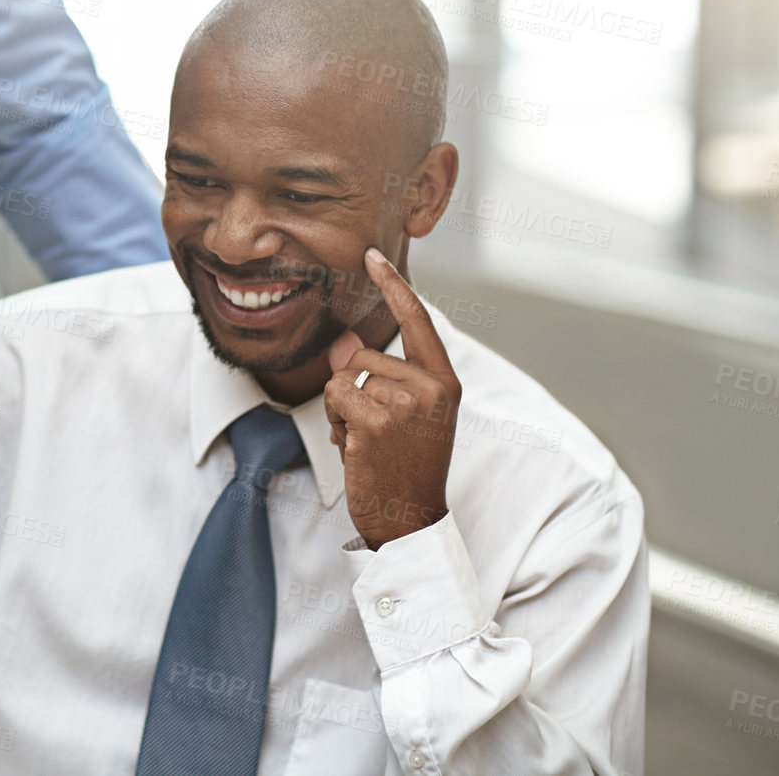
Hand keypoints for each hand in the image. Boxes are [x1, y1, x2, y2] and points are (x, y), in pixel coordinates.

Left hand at [323, 246, 459, 550]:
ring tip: (366, 442)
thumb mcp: (396, 414)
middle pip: (363, 356)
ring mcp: (407, 402)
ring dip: (340, 409)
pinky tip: (355, 447)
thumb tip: (341, 342)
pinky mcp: (379, 419)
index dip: (392, 286)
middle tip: (372, 431)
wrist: (410, 522)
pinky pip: (335, 396)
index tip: (372, 256)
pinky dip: (334, 420)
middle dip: (351, 390)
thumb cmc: (403, 467)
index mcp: (444, 381)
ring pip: (344, 376)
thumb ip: (374, 375)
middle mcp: (432, 386)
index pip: (417, 322)